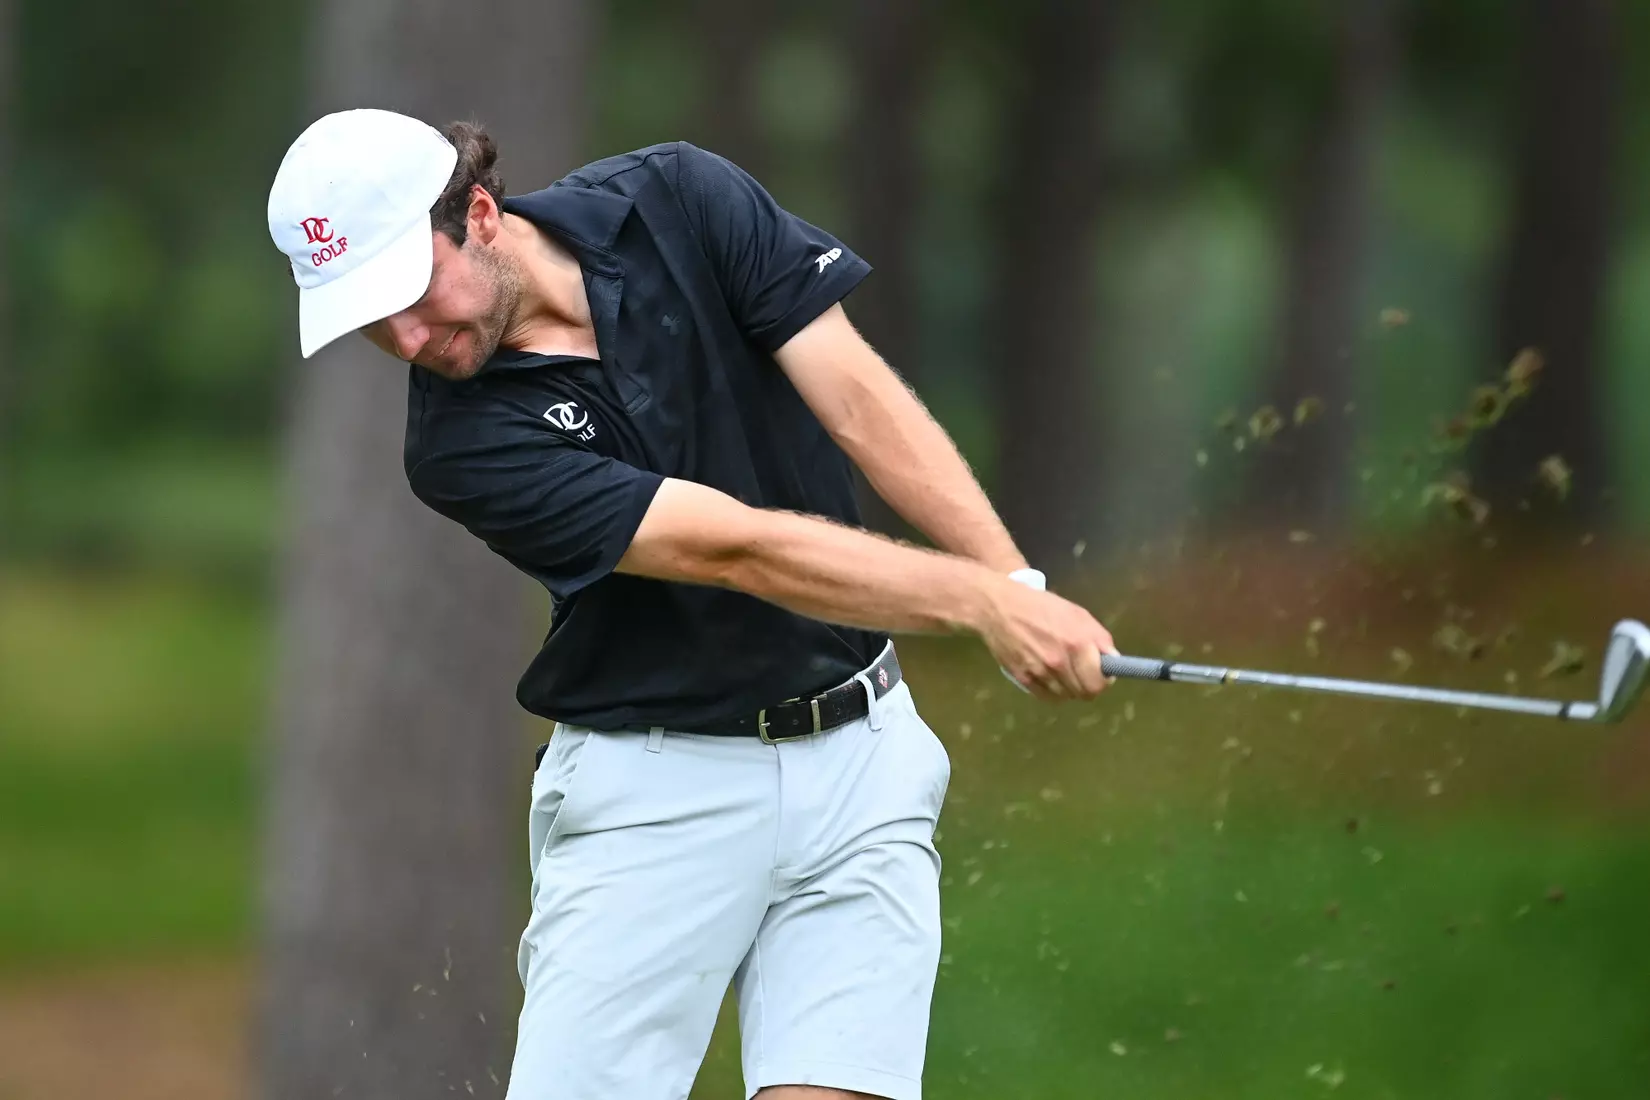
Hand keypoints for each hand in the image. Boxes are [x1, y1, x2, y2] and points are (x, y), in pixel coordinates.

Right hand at [979, 577, 1118, 700]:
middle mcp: (1059, 662)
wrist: (1000, 607)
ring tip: (1064, 671)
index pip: (1099, 682)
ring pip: (1066, 696)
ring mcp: (1040, 672)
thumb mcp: (1077, 614)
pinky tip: (1050, 677)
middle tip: (1084, 674)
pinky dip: (1053, 691)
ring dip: (1069, 687)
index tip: (1102, 673)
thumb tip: (1113, 662)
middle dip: (1089, 686)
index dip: (1104, 680)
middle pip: (1084, 693)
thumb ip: (1099, 638)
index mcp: (1077, 643)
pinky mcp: (1023, 678)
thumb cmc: (1042, 606)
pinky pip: (1047, 697)